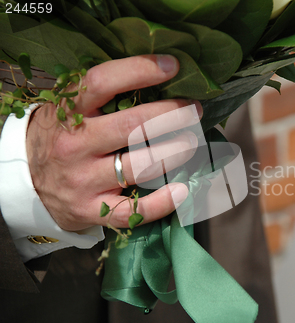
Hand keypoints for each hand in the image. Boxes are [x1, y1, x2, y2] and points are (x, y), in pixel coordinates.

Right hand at [26, 55, 201, 231]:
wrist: (27, 183)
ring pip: (140, 166)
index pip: (102, 83)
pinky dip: (161, 202)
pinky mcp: (90, 210)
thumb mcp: (68, 110)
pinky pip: (131, 211)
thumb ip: (100, 96)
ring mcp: (82, 181)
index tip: (172, 66)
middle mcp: (74, 146)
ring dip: (175, 152)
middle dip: (172, 115)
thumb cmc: (62, 139)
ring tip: (192, 142)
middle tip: (194, 110)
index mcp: (68, 113)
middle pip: (133, 126)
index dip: (140, 70)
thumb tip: (156, 78)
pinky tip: (181, 189)